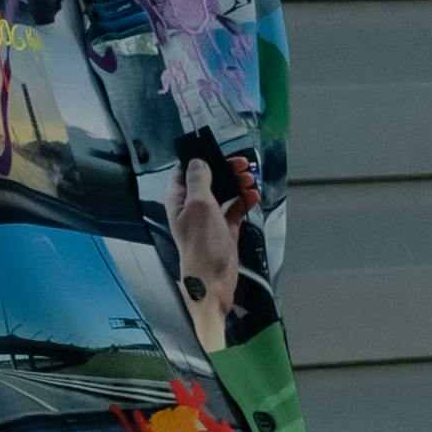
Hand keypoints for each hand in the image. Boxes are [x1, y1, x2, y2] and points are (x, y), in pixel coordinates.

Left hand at [165, 145, 247, 346]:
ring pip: (223, 193)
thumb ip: (198, 181)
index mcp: (178, 200)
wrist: (214, 281)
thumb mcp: (198, 205)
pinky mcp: (225, 229)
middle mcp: (191, 208)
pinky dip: (244, 201)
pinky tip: (253, 196)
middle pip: (208, 180)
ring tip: (251, 179)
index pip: (183, 172)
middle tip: (243, 164)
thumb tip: (197, 161)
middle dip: (225, 169)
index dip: (198, 159)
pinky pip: (235, 209)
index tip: (216, 150)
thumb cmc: (202, 244)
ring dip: (237, 184)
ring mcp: (209, 219)